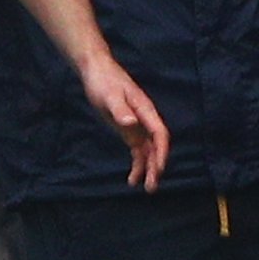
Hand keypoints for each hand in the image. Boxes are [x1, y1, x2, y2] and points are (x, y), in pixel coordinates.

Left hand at [79, 53, 170, 190]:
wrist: (97, 72)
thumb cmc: (104, 81)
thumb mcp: (109, 95)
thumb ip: (120, 110)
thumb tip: (131, 123)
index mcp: (145, 110)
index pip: (159, 134)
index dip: (161, 152)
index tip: (158, 169)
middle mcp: (145, 119)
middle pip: (156, 146)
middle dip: (156, 167)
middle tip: (152, 186)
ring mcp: (138, 125)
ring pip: (148, 151)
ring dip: (148, 169)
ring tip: (146, 188)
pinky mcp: (129, 130)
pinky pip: (137, 150)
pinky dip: (137, 164)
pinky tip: (132, 180)